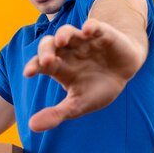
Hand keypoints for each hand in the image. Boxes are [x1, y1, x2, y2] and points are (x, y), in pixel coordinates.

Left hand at [23, 18, 145, 131]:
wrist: (125, 71)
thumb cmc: (97, 87)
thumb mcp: (78, 104)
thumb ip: (57, 114)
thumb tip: (32, 126)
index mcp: (59, 67)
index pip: (41, 64)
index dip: (34, 66)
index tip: (28, 73)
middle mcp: (67, 51)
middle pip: (49, 45)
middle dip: (45, 51)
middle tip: (46, 61)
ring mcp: (83, 41)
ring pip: (67, 32)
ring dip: (63, 34)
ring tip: (61, 41)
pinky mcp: (102, 34)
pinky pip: (94, 26)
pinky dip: (91, 26)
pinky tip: (88, 30)